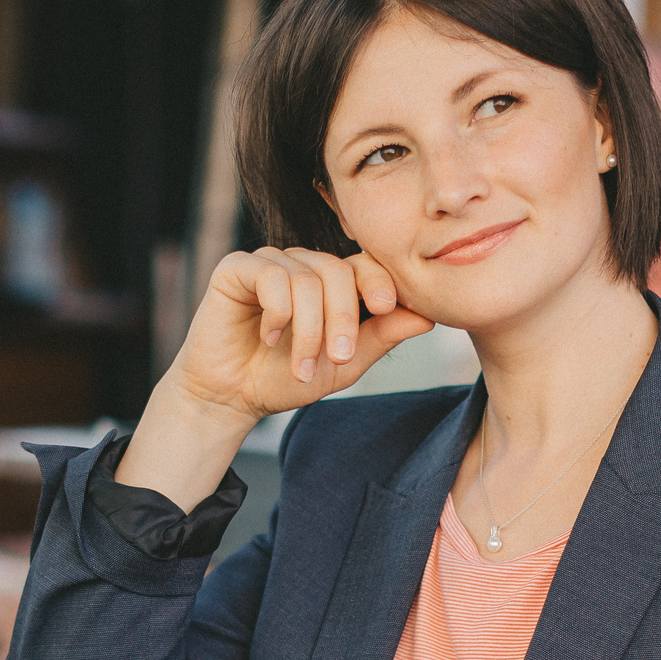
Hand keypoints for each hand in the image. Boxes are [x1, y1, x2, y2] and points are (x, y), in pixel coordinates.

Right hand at [172, 247, 435, 420]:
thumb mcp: (344, 363)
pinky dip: (278, 312)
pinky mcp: (237, 268)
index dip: (379, 280)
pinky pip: (272, 275)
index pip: (364, 264)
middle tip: (337, 357)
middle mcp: (302, 266)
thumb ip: (382, 336)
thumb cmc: (285, 378)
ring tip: (300, 364)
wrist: (232, 396)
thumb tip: (428, 316)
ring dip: (308, 329)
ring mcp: (270, 263)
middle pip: (338, 270)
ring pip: (307, 279)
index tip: (387, 306)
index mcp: (331, 282)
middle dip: (343, 318)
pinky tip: (269, 336)